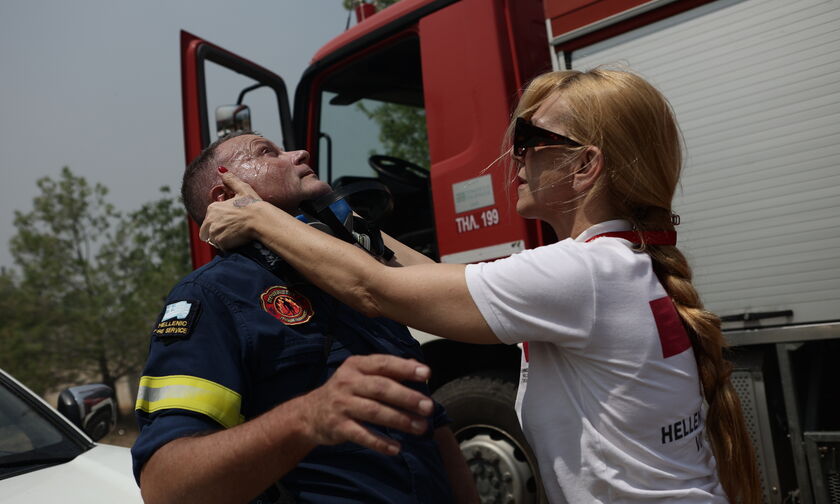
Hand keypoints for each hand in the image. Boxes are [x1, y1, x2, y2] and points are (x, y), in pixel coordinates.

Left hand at [200, 168, 263, 250]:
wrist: (261, 220)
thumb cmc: (253, 204)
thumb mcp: (242, 189)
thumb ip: (230, 179)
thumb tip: (221, 169)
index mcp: (213, 208)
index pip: (209, 219)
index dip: (220, 222)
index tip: (232, 222)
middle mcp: (210, 220)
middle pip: (208, 231)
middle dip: (218, 232)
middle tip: (233, 231)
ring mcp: (214, 232)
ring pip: (214, 240)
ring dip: (223, 239)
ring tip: (236, 236)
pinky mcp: (221, 242)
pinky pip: (222, 247)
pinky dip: (229, 246)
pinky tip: (238, 240)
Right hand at [297, 354, 433, 454]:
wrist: (309, 414)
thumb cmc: (345, 391)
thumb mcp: (360, 374)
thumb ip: (387, 370)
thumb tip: (417, 366)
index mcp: (356, 365)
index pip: (383, 363)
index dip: (405, 368)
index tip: (427, 373)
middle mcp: (348, 382)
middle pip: (381, 388)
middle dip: (407, 397)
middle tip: (428, 407)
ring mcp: (342, 405)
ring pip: (374, 412)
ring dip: (400, 420)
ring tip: (421, 428)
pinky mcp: (338, 426)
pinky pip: (362, 435)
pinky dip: (380, 442)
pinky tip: (397, 448)